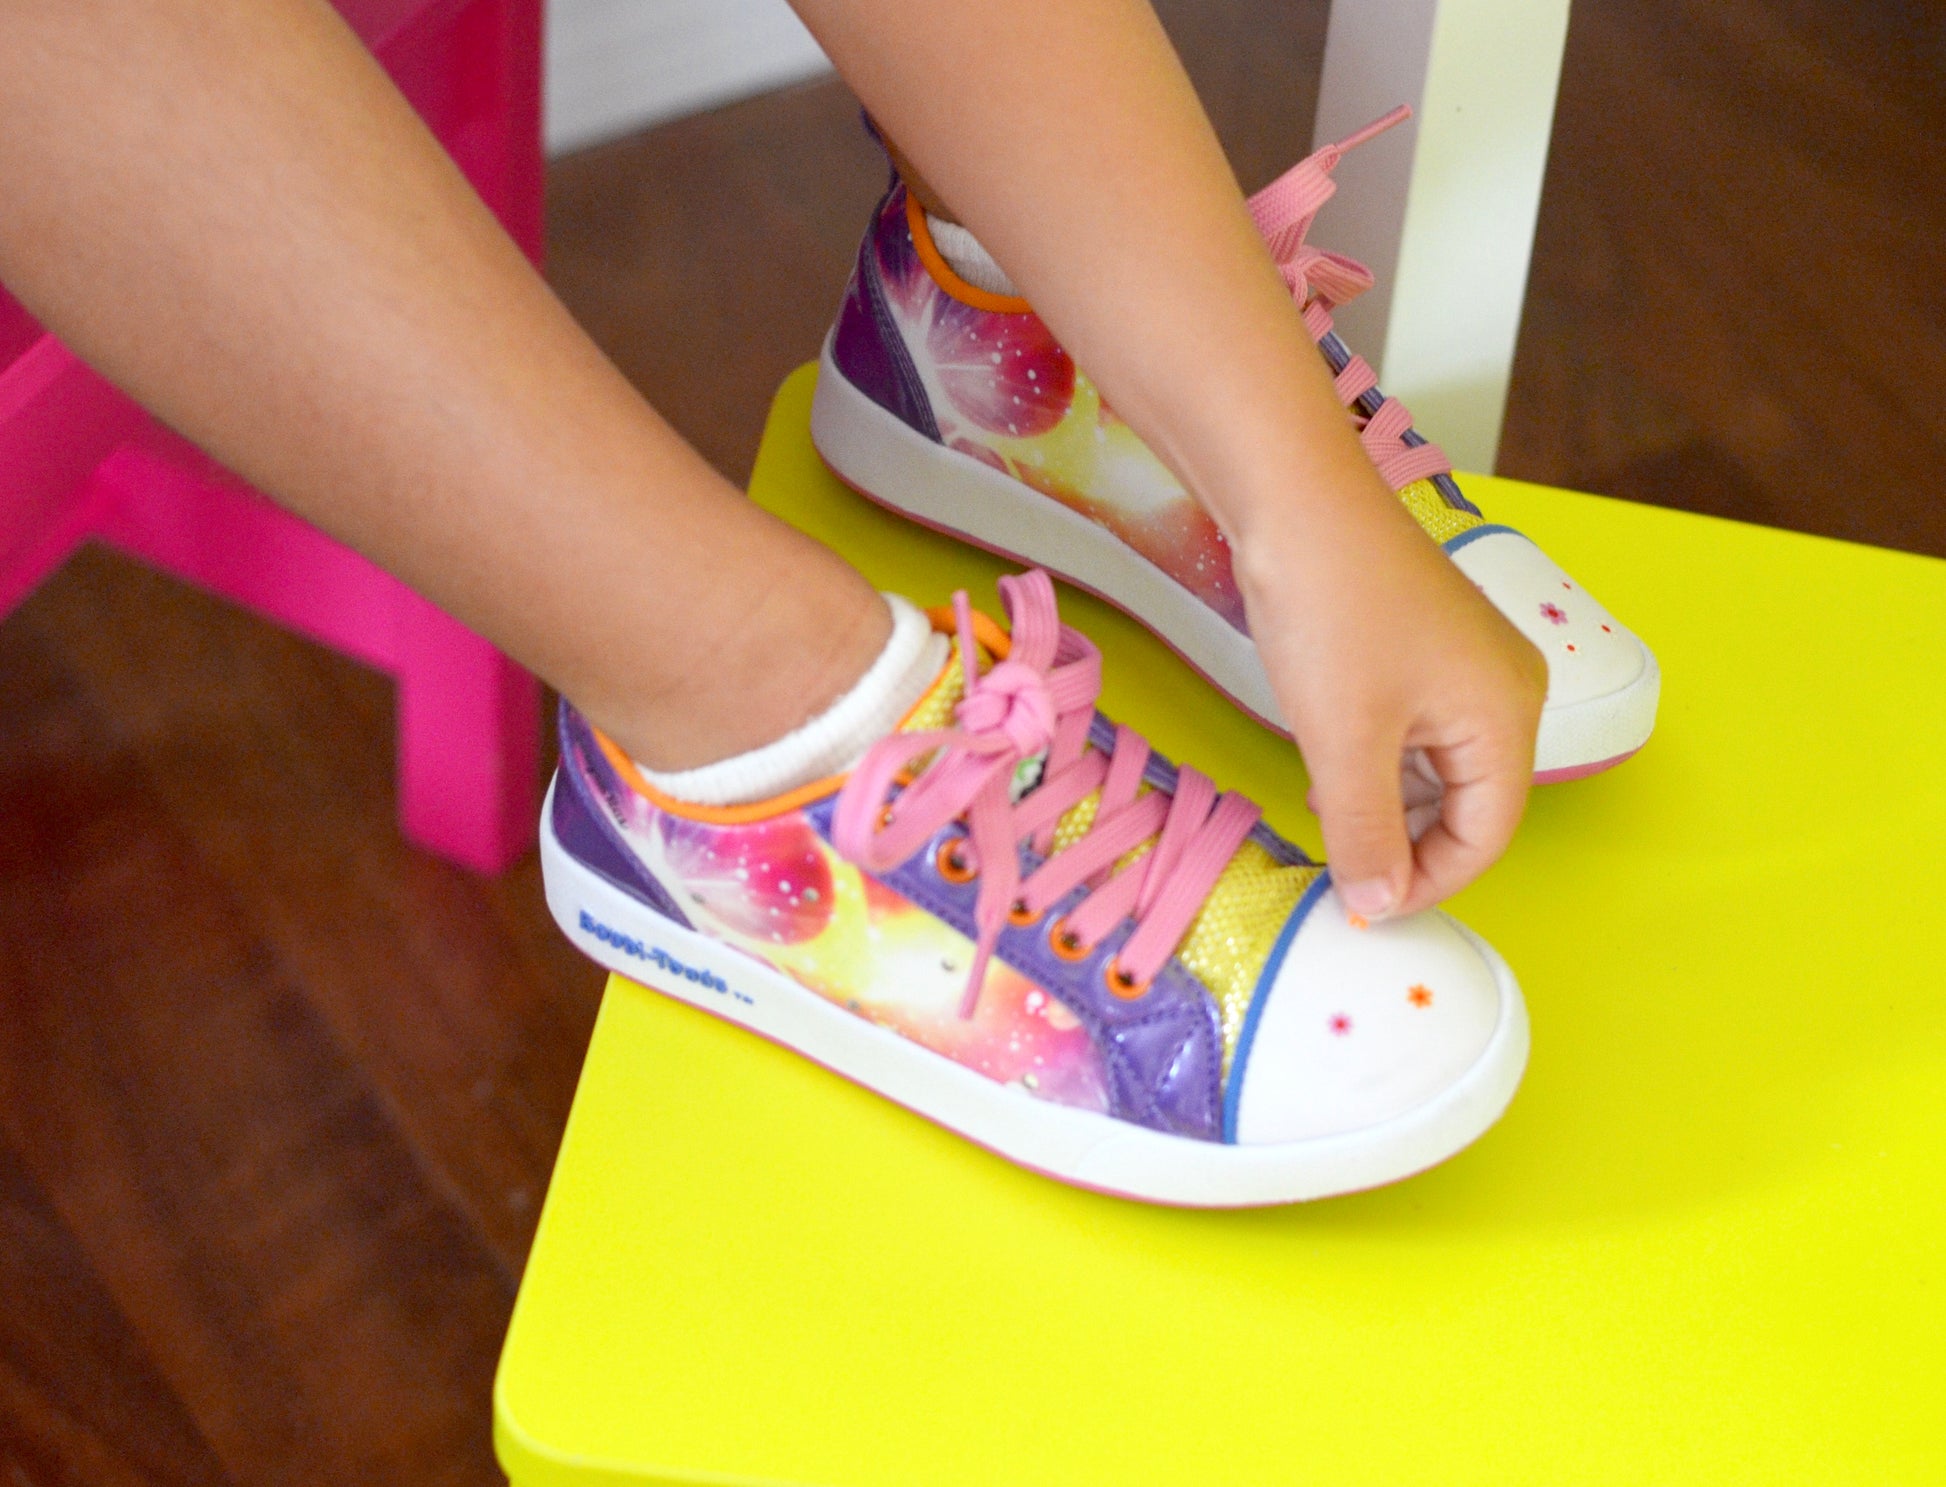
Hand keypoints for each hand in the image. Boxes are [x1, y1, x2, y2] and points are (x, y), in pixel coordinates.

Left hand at [1232, 490, 1547, 919]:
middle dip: (1404, 844)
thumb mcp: (1343, 743)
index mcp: (1506, 716)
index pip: (1486, 836)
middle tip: (1337, 867)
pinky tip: (1327, 766)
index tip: (1361, 905)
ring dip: (1384, 804)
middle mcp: (1503, 689)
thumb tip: (1378, 905)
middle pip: (1468, 805)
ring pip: (1435, 769)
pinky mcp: (1423, 644)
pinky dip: (1375, 761)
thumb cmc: (1330, 614)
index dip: (1426, 882)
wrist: (1294, 499)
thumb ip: (1364, 833)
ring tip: (1325, 814)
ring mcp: (1465, 662)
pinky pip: (1413, 729)